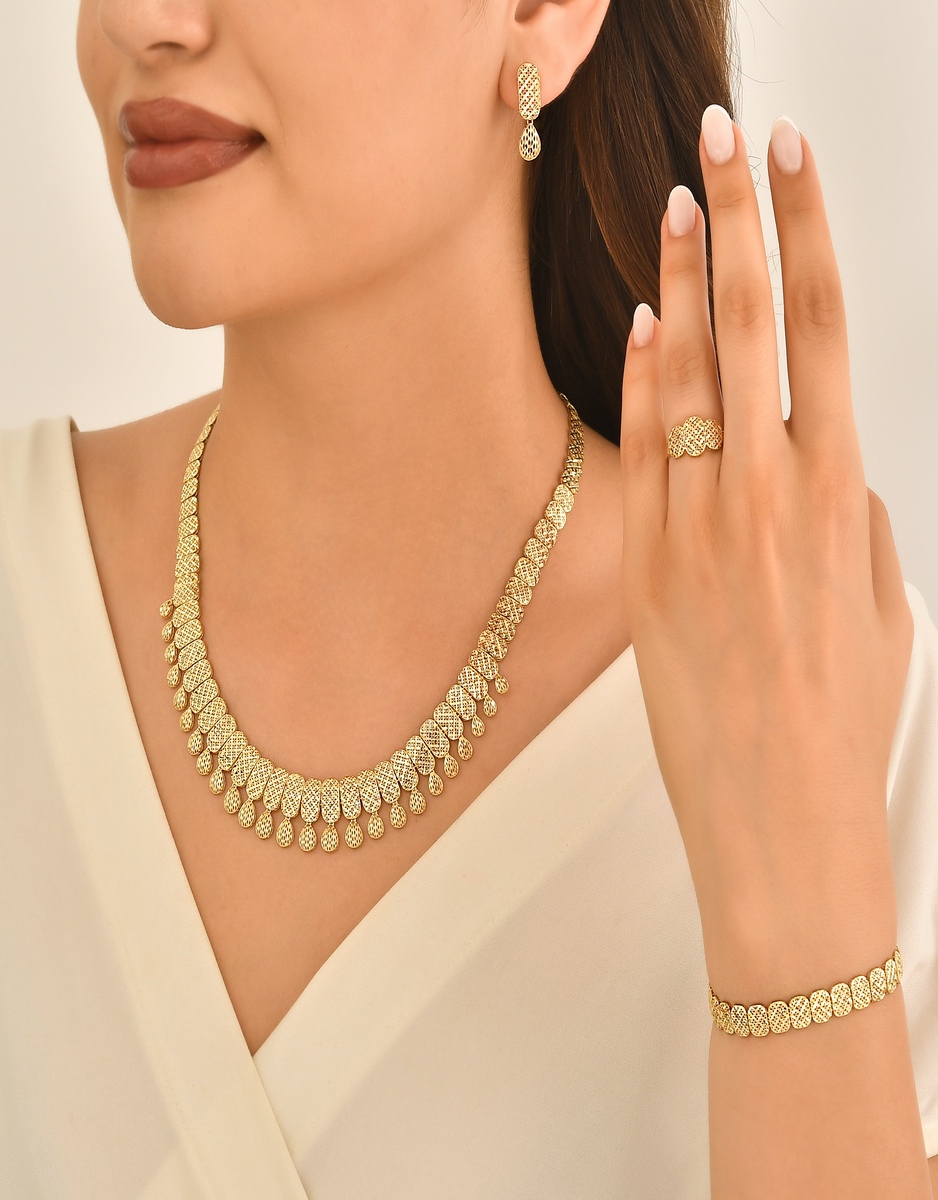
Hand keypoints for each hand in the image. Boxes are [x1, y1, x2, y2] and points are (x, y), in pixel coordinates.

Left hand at [617, 107, 913, 986]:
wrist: (781, 826)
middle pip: (754, 323)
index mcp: (842, 497)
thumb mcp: (885, 609)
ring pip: (690, 374)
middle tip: (728, 132)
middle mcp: (769, 497)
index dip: (809, 232)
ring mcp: (699, 529)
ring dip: (682, 277)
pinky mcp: (647, 571)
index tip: (797, 163)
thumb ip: (858, 519)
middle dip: (740, 214)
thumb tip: (830, 459)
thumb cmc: (842, 725)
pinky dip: (643, 382)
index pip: (827, 328)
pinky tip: (642, 322)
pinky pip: (643, 454)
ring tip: (678, 198)